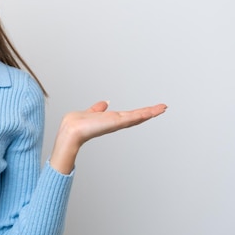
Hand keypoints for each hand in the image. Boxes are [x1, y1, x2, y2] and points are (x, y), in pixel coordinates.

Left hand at [50, 101, 166, 173]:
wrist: (71, 131)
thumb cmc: (77, 124)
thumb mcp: (90, 112)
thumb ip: (98, 109)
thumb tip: (104, 103)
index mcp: (111, 120)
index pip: (129, 115)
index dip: (141, 112)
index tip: (151, 109)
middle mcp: (115, 122)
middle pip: (137, 116)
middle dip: (150, 112)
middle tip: (163, 107)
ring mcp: (116, 123)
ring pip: (137, 116)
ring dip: (150, 112)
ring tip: (162, 108)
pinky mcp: (115, 122)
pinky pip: (131, 118)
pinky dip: (141, 115)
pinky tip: (150, 112)